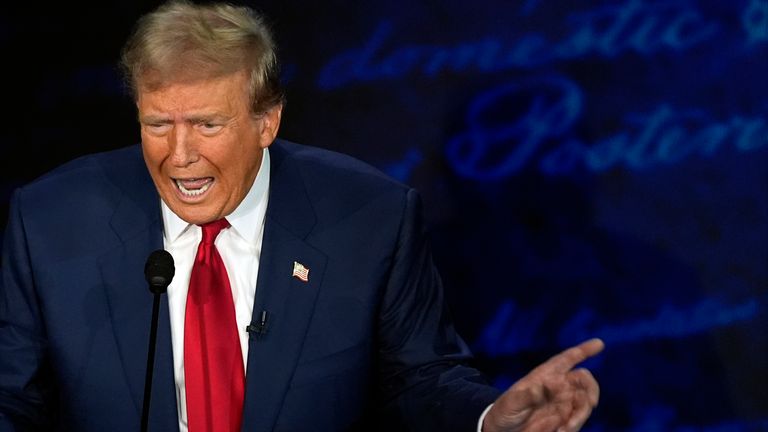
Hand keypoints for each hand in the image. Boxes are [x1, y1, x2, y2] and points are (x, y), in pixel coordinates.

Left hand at [482, 338, 603, 431]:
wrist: (503, 430)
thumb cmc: (505, 410)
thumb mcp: (511, 402)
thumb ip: (528, 395)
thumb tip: (549, 385)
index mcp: (545, 375)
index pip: (567, 359)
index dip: (583, 350)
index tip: (599, 344)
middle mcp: (558, 386)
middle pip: (583, 380)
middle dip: (591, 389)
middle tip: (591, 403)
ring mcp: (563, 403)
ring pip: (585, 402)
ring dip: (581, 414)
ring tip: (566, 428)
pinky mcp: (565, 419)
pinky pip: (578, 420)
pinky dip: (574, 426)